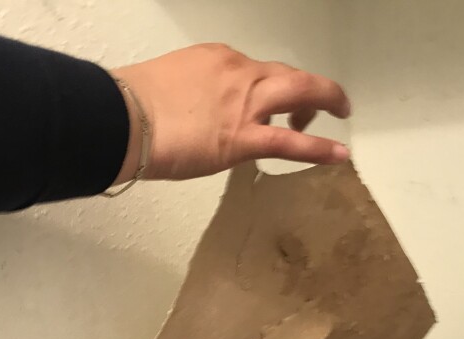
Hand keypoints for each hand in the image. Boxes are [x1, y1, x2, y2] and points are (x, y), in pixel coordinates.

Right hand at [111, 43, 350, 184]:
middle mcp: (237, 73)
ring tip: (340, 114)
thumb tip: (188, 119)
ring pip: (300, 92)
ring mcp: (244, 103)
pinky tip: (339, 153)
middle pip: (286, 74)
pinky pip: (291, 142)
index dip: (263, 87)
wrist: (123, 117)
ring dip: (325, 101)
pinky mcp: (243, 138)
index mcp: (215, 59)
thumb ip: (186, 99)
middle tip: (321, 102)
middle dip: (309, 86)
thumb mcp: (164, 88)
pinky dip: (320, 146)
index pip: (251, 71)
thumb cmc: (129, 107)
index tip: (262, 105)